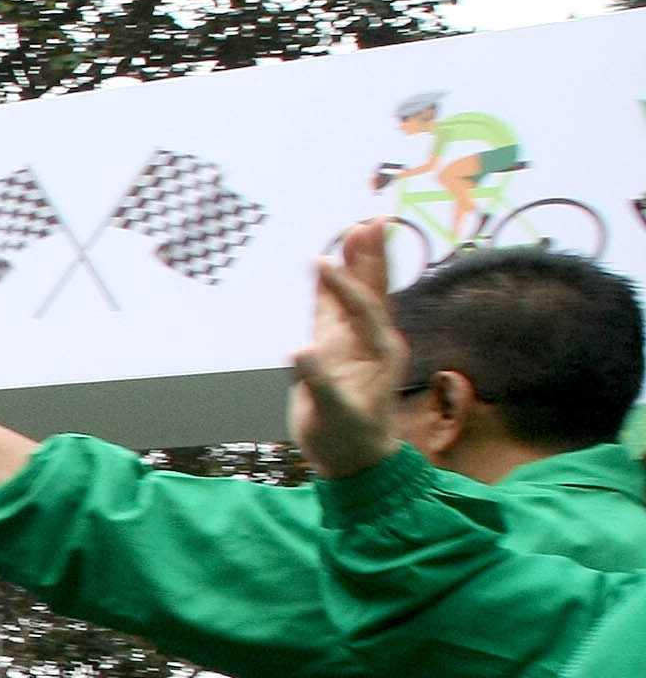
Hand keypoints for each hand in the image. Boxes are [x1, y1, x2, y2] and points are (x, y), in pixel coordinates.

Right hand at [290, 219, 404, 479]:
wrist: (354, 459)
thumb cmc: (348, 438)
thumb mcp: (336, 414)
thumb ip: (319, 381)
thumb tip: (297, 349)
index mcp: (381, 351)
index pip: (363, 309)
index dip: (344, 286)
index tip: (322, 263)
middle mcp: (372, 340)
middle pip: (373, 289)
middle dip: (370, 255)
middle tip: (371, 218)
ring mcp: (355, 342)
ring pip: (357, 294)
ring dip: (357, 262)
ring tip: (358, 227)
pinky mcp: (336, 350)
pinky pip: (333, 310)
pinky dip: (331, 287)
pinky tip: (327, 266)